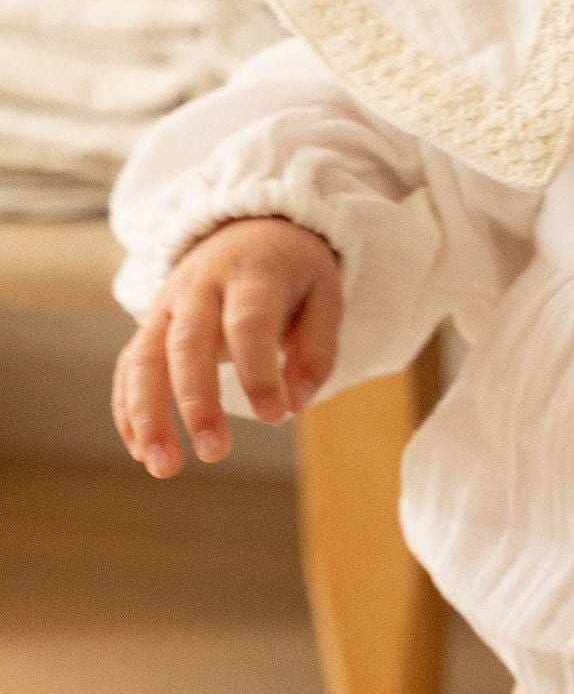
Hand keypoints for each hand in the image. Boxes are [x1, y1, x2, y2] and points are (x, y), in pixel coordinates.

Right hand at [112, 217, 343, 475]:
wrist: (248, 227)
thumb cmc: (293, 272)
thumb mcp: (325, 295)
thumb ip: (316, 349)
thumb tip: (295, 404)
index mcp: (252, 273)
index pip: (248, 323)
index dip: (259, 371)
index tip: (275, 417)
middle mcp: (200, 286)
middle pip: (187, 344)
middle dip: (197, 402)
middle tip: (215, 453)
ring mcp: (167, 305)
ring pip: (145, 359)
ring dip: (147, 416)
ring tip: (162, 467)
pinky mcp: (151, 325)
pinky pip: (130, 366)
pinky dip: (128, 409)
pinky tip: (140, 451)